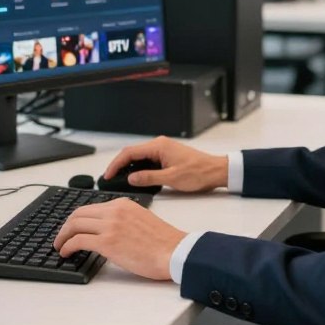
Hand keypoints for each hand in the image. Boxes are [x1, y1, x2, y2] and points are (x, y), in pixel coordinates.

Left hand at [53, 198, 185, 279]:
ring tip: (60, 246)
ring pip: (75, 225)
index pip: (91, 207)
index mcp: (122, 203)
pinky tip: (66, 252)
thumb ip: (123, 219)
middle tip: (61, 237)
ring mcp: (110, 226)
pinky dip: (67, 246)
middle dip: (65, 226)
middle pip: (78, 214)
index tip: (72, 228)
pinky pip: (78, 241)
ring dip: (62, 236)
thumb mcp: (141, 219)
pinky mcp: (108, 242)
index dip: (77, 219)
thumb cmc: (163, 242)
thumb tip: (107, 230)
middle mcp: (114, 211)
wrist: (174, 251)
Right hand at [104, 136, 228, 192]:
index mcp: (159, 146)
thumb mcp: (172, 178)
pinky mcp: (166, 156)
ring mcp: (163, 150)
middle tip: (109, 178)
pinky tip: (135, 178)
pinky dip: (138, 168)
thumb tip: (131, 178)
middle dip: (119, 165)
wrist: (216, 171)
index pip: (130, 153)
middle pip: (132, 153)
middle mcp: (159, 145)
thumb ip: (149, 178)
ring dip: (128, 167)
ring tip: (119, 179)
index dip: (116, 164)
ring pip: (139, 157)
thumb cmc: (199, 173)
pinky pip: (147, 160)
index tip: (108, 174)